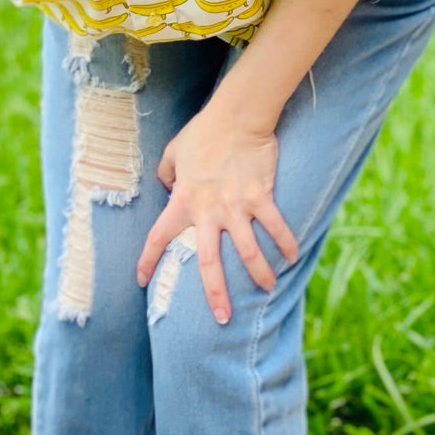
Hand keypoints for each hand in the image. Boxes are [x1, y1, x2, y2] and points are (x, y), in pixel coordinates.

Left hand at [135, 105, 298, 323]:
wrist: (236, 117)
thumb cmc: (203, 133)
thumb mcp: (173, 152)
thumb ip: (166, 173)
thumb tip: (167, 186)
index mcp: (182, 201)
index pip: (158, 237)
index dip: (148, 261)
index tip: (141, 281)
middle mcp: (208, 211)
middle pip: (208, 262)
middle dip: (215, 293)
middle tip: (222, 317)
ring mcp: (236, 207)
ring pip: (248, 252)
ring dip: (260, 273)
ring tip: (268, 287)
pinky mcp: (261, 198)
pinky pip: (276, 227)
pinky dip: (287, 243)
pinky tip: (293, 257)